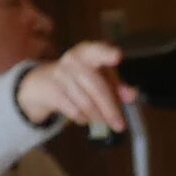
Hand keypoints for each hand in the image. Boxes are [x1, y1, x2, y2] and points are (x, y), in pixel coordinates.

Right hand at [14, 41, 129, 137]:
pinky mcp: (53, 91)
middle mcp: (73, 60)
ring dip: (98, 117)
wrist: (43, 82)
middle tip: (119, 125)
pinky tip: (86, 118)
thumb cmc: (79, 78)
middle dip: (110, 109)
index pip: (97, 50)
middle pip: (96, 87)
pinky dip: (83, 119)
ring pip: (86, 103)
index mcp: (88, 52)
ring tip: (103, 121)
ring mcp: (61, 75)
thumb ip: (116, 85)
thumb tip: (131, 95)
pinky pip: (74, 111)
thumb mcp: (97, 77)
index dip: (106, 54)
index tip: (117, 56)